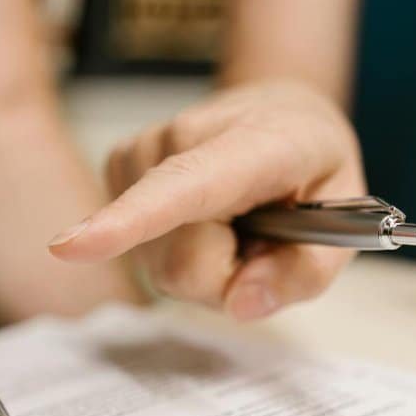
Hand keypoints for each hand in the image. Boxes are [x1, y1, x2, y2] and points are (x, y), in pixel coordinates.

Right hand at [47, 81, 365, 319]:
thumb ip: (305, 271)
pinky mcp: (116, 168)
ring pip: (158, 264)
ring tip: (235, 224)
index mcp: (254, 143)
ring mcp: (139, 152)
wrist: (275, 110)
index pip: (183, 187)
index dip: (127, 222)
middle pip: (179, 263)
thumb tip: (242, 304)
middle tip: (260, 241)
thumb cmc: (309, 166)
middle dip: (224, 277)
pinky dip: (177, 249)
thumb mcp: (346, 219)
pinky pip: (142, 251)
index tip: (70, 247)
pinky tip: (204, 220)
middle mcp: (180, 139)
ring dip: (204, 264)